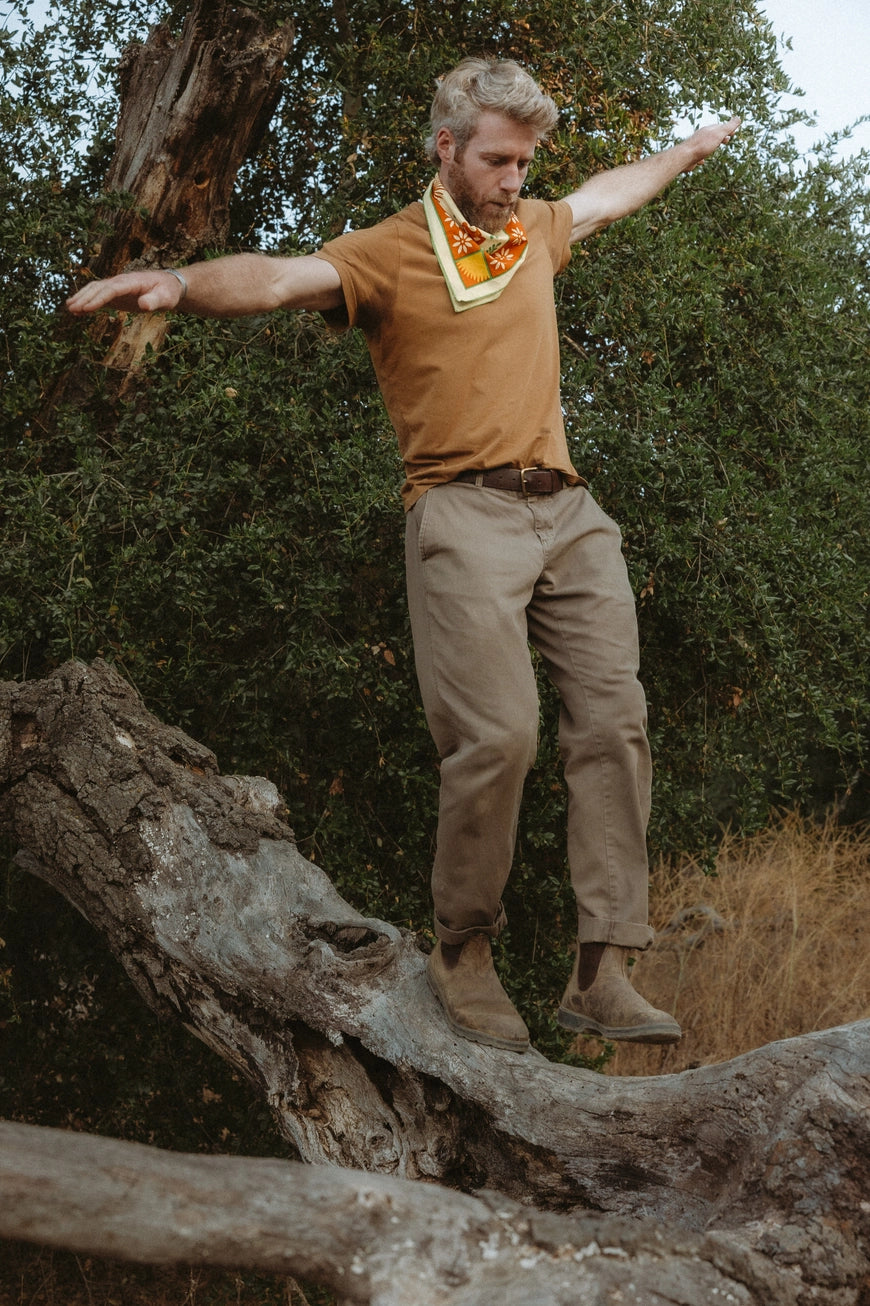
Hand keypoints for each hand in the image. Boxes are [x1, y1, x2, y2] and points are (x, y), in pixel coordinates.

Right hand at [66, 269, 185, 315]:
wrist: (169, 285)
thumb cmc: (168, 292)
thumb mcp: (166, 298)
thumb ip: (154, 301)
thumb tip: (143, 304)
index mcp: (131, 282)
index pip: (111, 289)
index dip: (98, 298)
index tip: (86, 308)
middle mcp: (121, 282)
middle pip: (99, 287)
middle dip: (85, 298)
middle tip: (71, 309)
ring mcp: (117, 287)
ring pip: (95, 289)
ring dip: (82, 298)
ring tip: (69, 308)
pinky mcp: (117, 294)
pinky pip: (99, 296)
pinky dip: (88, 301)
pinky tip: (79, 311)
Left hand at [682, 115, 741, 170]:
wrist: (685, 156)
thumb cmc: (703, 145)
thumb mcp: (719, 134)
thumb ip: (728, 127)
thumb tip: (738, 118)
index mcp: (708, 130)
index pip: (720, 127)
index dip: (728, 129)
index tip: (734, 132)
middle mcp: (702, 136)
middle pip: (713, 135)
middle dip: (721, 137)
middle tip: (726, 140)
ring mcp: (696, 146)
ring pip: (706, 145)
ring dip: (712, 146)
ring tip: (715, 148)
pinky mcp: (692, 156)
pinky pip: (698, 156)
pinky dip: (702, 157)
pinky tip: (702, 161)